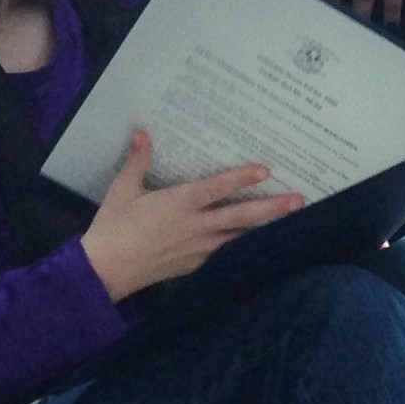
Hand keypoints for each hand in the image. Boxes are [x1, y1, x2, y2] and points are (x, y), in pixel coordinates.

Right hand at [77, 128, 305, 300]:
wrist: (106, 270)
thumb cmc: (113, 227)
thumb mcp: (123, 189)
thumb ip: (137, 161)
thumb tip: (143, 133)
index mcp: (179, 204)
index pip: (217, 188)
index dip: (241, 178)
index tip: (265, 170)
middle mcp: (195, 226)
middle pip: (241, 216)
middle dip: (271, 208)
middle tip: (298, 200)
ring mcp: (198, 249)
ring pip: (239, 237)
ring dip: (264, 229)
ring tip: (289, 222)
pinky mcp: (194, 265)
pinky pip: (225, 254)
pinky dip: (243, 247)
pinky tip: (255, 245)